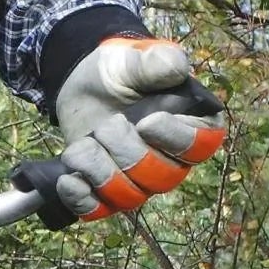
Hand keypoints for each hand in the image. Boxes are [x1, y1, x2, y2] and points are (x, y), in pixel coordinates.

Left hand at [47, 34, 223, 221]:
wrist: (84, 83)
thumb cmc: (119, 70)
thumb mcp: (133, 59)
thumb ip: (155, 62)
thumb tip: (177, 66)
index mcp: (190, 124)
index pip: (200, 145)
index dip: (174, 139)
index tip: (146, 122)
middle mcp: (170, 159)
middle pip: (163, 178)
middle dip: (130, 154)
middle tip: (106, 126)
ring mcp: (138, 179)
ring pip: (130, 197)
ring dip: (102, 174)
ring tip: (81, 147)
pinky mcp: (105, 190)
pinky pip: (98, 209)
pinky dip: (82, 199)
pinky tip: (68, 178)